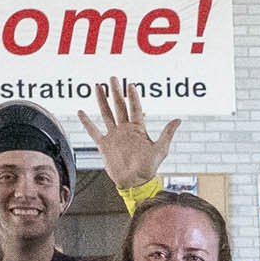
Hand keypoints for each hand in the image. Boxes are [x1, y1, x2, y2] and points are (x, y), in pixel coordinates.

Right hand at [78, 74, 179, 191]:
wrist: (135, 182)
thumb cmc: (149, 168)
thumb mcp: (161, 150)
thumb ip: (167, 134)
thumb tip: (178, 120)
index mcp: (138, 129)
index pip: (135, 108)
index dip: (132, 96)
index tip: (130, 84)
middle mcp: (125, 130)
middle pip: (119, 106)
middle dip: (115, 92)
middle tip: (112, 78)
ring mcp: (114, 136)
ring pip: (106, 114)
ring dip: (102, 101)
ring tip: (98, 87)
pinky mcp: (104, 145)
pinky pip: (93, 131)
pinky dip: (87, 122)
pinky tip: (81, 112)